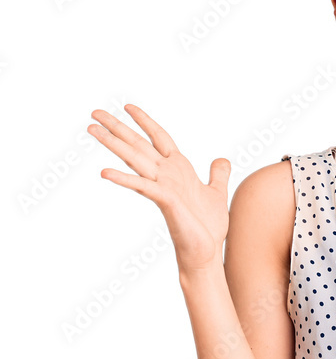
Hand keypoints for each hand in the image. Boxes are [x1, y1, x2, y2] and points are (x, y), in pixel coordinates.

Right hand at [89, 104, 230, 274]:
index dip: (145, 121)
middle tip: (93, 113)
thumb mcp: (217, 193)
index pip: (159, 138)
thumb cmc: (208, 227)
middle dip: (117, 128)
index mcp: (178, 170)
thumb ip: (217, 175)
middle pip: (138, 144)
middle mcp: (166, 175)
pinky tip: (105, 172)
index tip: (127, 106)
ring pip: (135, 159)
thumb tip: (222, 160)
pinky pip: (143, 187)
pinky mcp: (165, 202)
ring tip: (91, 130)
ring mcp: (163, 187)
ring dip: (113, 144)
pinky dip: (125, 179)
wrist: (206, 252)